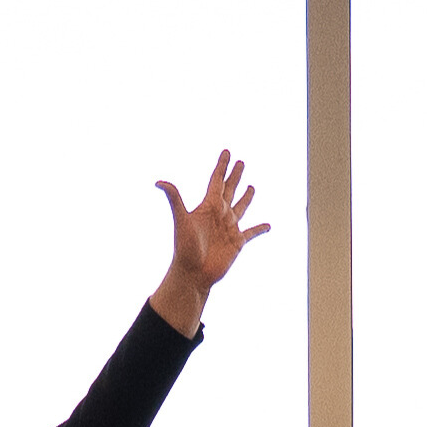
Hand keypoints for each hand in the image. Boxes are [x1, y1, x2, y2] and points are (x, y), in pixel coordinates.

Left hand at [147, 151, 270, 335]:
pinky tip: (268, 225)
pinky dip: (260, 229)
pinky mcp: (237, 242)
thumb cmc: (184, 248)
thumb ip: (174, 200)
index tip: (227, 152)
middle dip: (235, 176)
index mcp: (208, 207)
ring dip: (246, 197)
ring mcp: (229, 228)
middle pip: (230, 190)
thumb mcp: (181, 221)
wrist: (192, 274)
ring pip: (241, 207)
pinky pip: (252, 233)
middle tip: (241, 162)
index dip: (222, 166)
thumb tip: (159, 182)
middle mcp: (219, 214)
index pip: (217, 181)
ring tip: (252, 187)